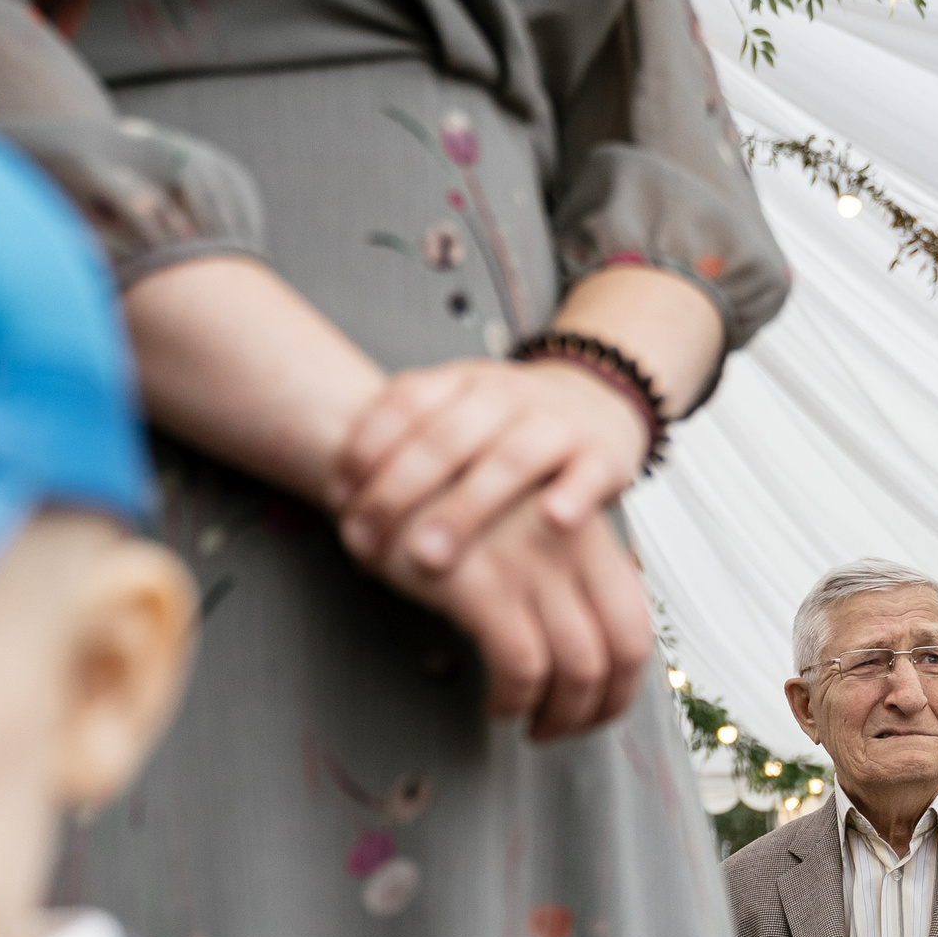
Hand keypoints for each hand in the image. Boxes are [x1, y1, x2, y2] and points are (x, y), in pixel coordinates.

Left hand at [327, 358, 650, 575]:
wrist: (594, 401)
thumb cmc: (505, 425)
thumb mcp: (450, 415)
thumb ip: (399, 445)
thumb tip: (337, 500)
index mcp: (459, 380)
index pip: (403, 404)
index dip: (365, 448)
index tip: (338, 496)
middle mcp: (504, 395)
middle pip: (446, 438)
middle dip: (399, 493)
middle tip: (368, 543)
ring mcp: (553, 423)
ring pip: (511, 458)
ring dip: (467, 508)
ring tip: (431, 556)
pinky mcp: (600, 454)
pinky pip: (587, 474)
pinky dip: (572, 496)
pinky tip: (552, 521)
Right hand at [370, 488, 654, 740]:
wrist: (380, 458)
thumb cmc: (440, 499)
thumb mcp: (514, 521)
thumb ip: (554, 564)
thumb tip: (578, 630)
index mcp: (589, 532)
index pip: (636, 624)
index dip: (624, 684)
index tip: (596, 711)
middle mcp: (572, 546)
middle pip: (621, 651)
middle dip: (598, 709)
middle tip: (564, 731)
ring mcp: (531, 565)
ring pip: (578, 667)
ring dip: (558, 715)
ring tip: (530, 727)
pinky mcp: (485, 583)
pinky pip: (523, 665)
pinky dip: (515, 700)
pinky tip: (495, 706)